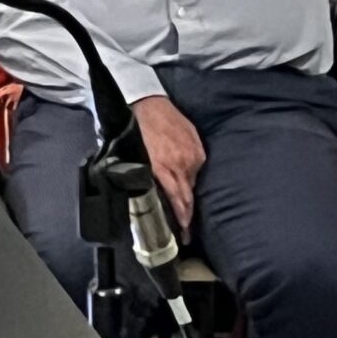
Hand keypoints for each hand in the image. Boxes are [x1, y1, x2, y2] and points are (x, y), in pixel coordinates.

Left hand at [133, 95, 206, 234]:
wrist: (150, 104)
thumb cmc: (139, 130)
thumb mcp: (137, 157)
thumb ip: (148, 177)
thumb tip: (151, 197)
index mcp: (163, 167)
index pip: (177, 199)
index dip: (183, 218)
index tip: (185, 233)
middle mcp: (181, 164)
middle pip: (188, 196)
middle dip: (187, 214)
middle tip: (187, 230)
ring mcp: (192, 156)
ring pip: (192, 182)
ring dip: (186, 192)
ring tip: (183, 203)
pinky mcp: (199, 148)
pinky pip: (196, 167)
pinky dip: (190, 174)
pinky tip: (183, 175)